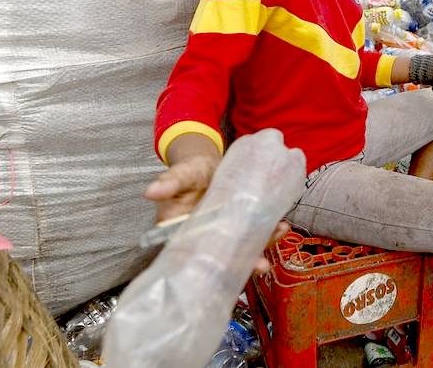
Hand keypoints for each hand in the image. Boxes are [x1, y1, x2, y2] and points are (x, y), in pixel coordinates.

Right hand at [144, 152, 292, 274]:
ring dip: (262, 246)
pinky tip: (282, 226)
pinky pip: (255, 234)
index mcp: (185, 232)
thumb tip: (150, 191)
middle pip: (224, 257)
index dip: (211, 264)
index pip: (196, 254)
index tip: (227, 269)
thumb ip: (170, 182)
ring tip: (279, 234)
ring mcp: (227, 232)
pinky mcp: (242, 224)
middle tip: (261, 266)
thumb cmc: (191, 171)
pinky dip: (269, 232)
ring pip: (243, 247)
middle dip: (244, 264)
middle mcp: (207, 237)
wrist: (209, 163)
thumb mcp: (182, 173)